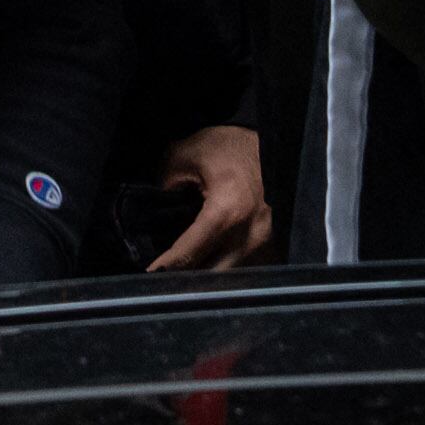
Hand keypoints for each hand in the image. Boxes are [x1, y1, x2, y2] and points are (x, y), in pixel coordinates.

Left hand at [147, 122, 273, 271]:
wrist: (275, 142)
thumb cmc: (230, 147)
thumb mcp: (186, 154)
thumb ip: (164, 184)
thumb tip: (152, 212)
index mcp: (227, 213)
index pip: (190, 253)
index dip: (166, 268)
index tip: (148, 278)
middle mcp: (251, 236)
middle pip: (213, 278)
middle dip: (188, 282)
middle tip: (165, 278)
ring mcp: (268, 245)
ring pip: (232, 279)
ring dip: (209, 279)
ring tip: (186, 274)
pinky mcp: (276, 246)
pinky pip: (247, 270)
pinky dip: (227, 270)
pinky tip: (211, 263)